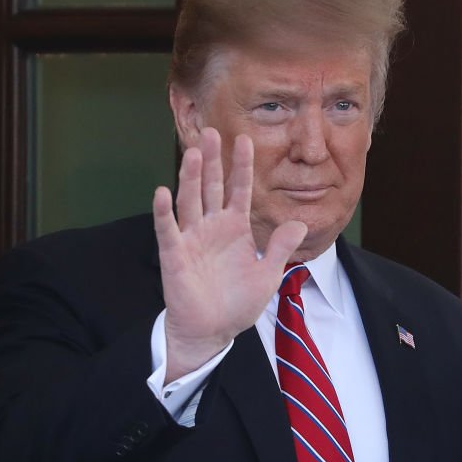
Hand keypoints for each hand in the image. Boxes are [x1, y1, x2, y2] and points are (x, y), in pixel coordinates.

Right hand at [153, 128, 306, 382]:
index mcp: (235, 228)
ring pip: (190, 201)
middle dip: (212, 160)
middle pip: (211, 186)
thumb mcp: (268, 274)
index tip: (245, 139)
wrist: (213, 331)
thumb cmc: (237, 303)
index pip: (239, 190)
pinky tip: (162, 191)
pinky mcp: (175, 256)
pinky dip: (164, 212)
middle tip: (211, 131)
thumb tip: (299, 223)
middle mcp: (212, 227)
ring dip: (190, 177)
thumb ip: (280, 248)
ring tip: (192, 151)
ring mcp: (192, 239)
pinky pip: (168, 230)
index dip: (242, 166)